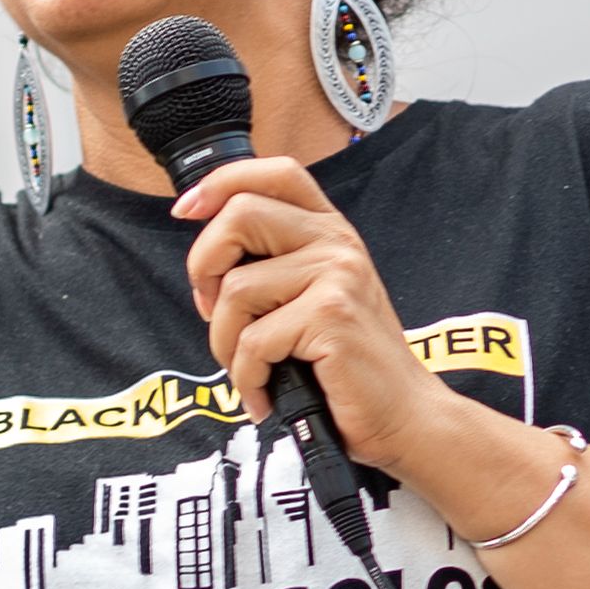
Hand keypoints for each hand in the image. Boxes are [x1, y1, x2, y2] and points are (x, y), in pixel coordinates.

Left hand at [174, 154, 469, 469]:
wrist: (403, 415)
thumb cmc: (347, 366)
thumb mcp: (315, 299)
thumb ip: (275, 267)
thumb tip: (206, 262)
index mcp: (331, 231)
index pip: (276, 173)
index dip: (222, 183)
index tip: (186, 212)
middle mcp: (337, 242)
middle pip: (240, 216)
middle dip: (203, 267)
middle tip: (211, 312)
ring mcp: (337, 275)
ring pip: (236, 289)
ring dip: (223, 343)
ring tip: (248, 370)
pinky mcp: (331, 316)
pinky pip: (253, 341)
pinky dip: (247, 378)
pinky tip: (264, 395)